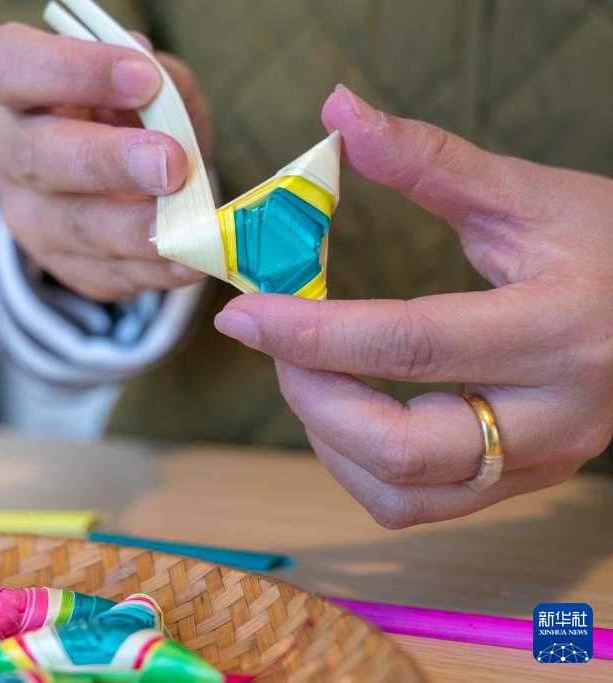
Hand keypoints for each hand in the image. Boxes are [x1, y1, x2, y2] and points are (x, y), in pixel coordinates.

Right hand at [0, 23, 210, 300]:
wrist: (121, 177)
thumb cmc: (127, 112)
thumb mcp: (147, 79)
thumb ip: (158, 77)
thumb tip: (161, 88)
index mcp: (12, 86)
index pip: (10, 67)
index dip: (72, 71)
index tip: (143, 78)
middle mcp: (5, 153)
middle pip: (37, 157)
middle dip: (107, 161)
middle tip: (169, 162)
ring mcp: (29, 217)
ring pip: (74, 227)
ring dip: (134, 229)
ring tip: (185, 226)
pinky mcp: (64, 265)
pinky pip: (105, 272)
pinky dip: (153, 268)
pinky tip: (189, 259)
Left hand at [215, 84, 612, 527]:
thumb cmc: (609, 244)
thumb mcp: (528, 194)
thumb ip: (428, 160)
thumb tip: (340, 111)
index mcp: (558, 329)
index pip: (411, 344)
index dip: (312, 332)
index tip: (241, 314)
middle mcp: (556, 414)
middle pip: (402, 447)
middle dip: (313, 399)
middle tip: (277, 345)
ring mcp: (543, 460)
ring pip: (403, 493)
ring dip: (329, 439)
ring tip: (310, 375)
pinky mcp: (525, 481)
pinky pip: (420, 504)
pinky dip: (360, 466)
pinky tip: (348, 413)